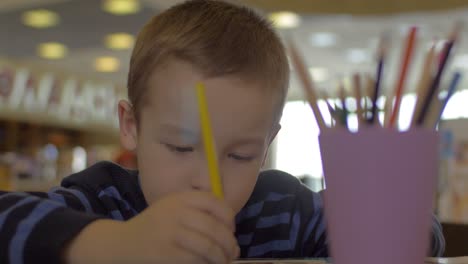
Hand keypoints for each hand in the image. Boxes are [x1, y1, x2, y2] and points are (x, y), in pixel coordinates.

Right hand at [66, 191, 239, 263]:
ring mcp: (169, 232)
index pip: (216, 203)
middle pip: (215, 228)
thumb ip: (198, 211)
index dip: (229, 218)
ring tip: (223, 262)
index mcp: (181, 198)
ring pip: (208, 247)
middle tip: (232, 252)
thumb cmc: (155, 226)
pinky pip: (195, 261)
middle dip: (229, 244)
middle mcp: (176, 212)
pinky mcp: (164, 253)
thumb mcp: (173, 208)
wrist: (122, 243)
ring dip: (221, 258)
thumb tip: (230, 230)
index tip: (231, 230)